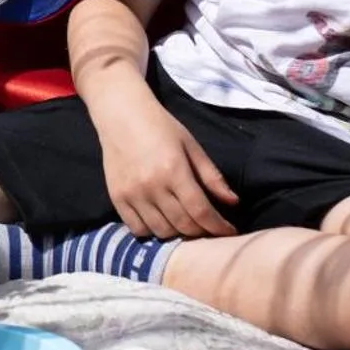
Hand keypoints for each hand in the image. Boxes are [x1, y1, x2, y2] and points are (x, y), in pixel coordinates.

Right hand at [94, 94, 238, 239]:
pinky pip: (137, 229)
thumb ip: (211, 176)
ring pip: (161, 232)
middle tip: (210, 229)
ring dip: (178, 234)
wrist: (121, 115)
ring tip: (186, 226)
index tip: (229, 231)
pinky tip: (161, 222)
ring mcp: (132, 194)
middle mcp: (152, 185)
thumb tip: (233, 202)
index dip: (218, 227)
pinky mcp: (117, 198)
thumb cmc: (160, 127)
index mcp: (174, 170)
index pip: (201, 211)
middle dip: (202, 232)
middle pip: (183, 225)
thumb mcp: (191, 146)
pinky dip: (152, 232)